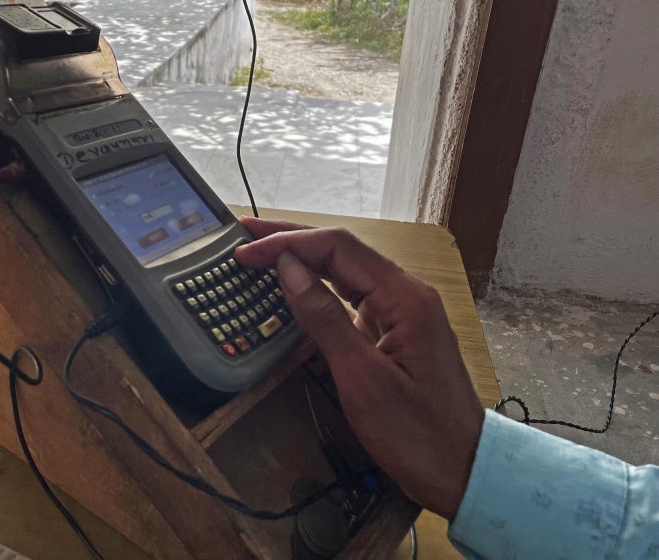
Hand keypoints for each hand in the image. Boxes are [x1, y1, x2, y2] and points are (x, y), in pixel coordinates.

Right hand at [234, 217, 483, 518]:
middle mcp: (406, 295)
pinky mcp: (395, 334)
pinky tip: (294, 292)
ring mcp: (402, 314)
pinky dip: (318, 291)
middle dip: (292, 241)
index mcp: (404, 297)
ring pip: (346, 273)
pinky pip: (352, 300)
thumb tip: (289, 269)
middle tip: (243, 236)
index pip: (338, 247)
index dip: (288, 243)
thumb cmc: (417, 434)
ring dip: (303, 261)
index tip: (244, 252)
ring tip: (260, 255)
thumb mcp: (363, 379)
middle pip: (342, 252)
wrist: (465, 472)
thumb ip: (324, 319)